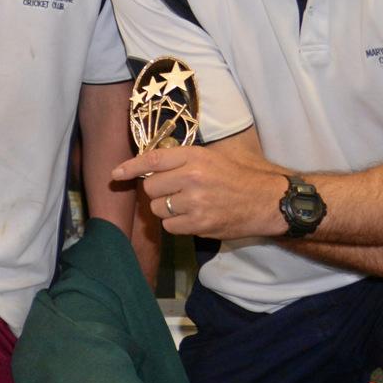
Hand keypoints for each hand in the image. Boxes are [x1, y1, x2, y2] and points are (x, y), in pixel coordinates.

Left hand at [110, 145, 286, 238]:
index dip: (130, 167)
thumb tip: (149, 166)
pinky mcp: (200, 224)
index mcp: (194, 156)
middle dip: (157, 191)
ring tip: (184, 205)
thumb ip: (181, 159)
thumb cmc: (238, 176)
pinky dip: (176, 224)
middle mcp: (192, 177)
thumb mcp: (211, 156)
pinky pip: (170, 226)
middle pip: (151, 188)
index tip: (116, 173)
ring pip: (158, 209)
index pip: (152, 160)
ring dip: (165, 209)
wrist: (267, 200)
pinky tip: (191, 218)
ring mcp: (196, 202)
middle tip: (173, 192)